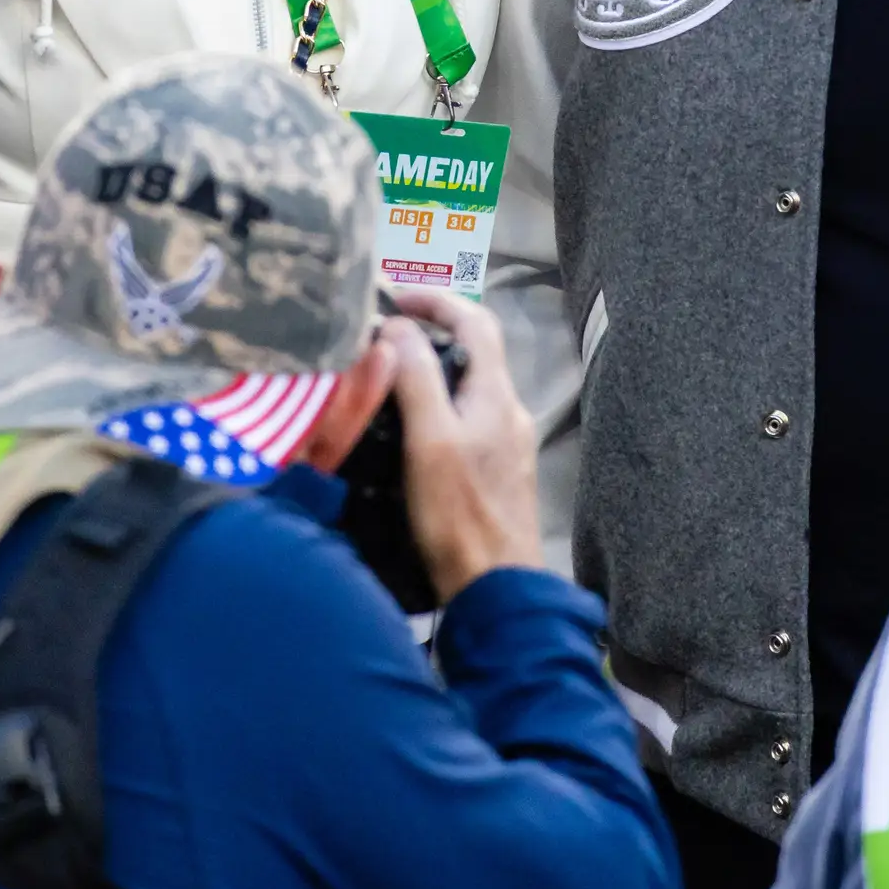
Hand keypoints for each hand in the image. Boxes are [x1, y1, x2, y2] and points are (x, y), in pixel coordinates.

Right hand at [380, 285, 543, 600]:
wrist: (497, 590)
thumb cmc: (460, 518)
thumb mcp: (429, 441)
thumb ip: (417, 378)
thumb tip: (397, 326)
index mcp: (496, 396)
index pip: (475, 319)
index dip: (436, 299)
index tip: (393, 297)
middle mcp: (508, 412)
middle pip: (473, 351)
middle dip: (428, 333)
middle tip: (380, 337)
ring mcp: (506, 445)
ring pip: (467, 388)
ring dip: (430, 372)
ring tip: (383, 379)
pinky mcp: (496, 474)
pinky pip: (465, 420)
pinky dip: (435, 408)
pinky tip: (405, 431)